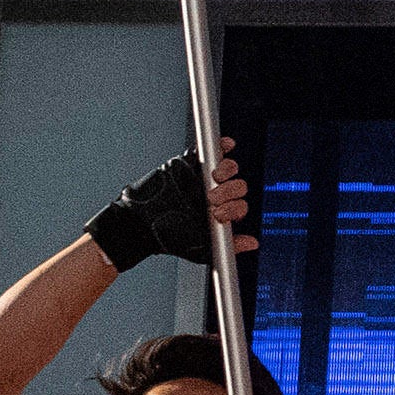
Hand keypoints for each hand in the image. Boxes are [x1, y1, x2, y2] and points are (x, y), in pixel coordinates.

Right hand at [82, 145, 244, 276]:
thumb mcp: (202, 248)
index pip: (240, 206)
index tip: (217, 215)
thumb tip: (254, 243)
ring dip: (227, 171)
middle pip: (238, 186)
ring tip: (214, 178)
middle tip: (211, 199)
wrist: (141, 223)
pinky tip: (227, 146)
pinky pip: (214, 150)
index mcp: (221, 213)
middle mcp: (217, 194)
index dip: (234, 208)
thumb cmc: (169, 237)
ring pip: (229, 168)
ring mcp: (205, 178)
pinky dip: (223, 146)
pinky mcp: (192, 163)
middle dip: (229, 192)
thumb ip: (229, 246)